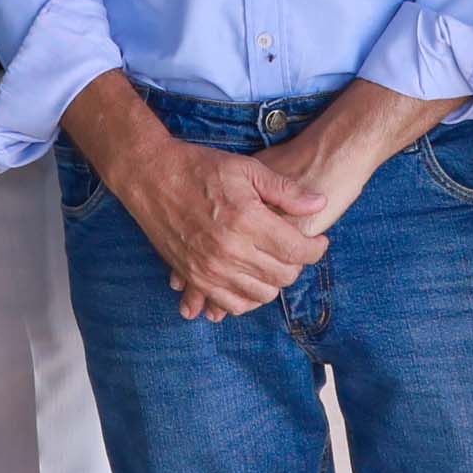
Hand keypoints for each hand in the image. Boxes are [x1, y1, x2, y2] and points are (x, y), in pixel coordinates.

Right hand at [105, 132, 330, 320]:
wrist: (151, 177)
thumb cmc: (200, 168)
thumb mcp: (247, 169)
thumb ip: (286, 191)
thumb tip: (321, 203)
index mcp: (246, 220)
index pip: (297, 251)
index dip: (316, 249)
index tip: (318, 242)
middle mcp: (229, 249)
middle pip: (283, 275)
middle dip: (297, 264)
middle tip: (294, 249)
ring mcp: (210, 268)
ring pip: (261, 294)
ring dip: (274, 282)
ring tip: (273, 262)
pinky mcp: (194, 277)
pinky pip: (231, 304)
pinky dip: (247, 298)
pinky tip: (251, 280)